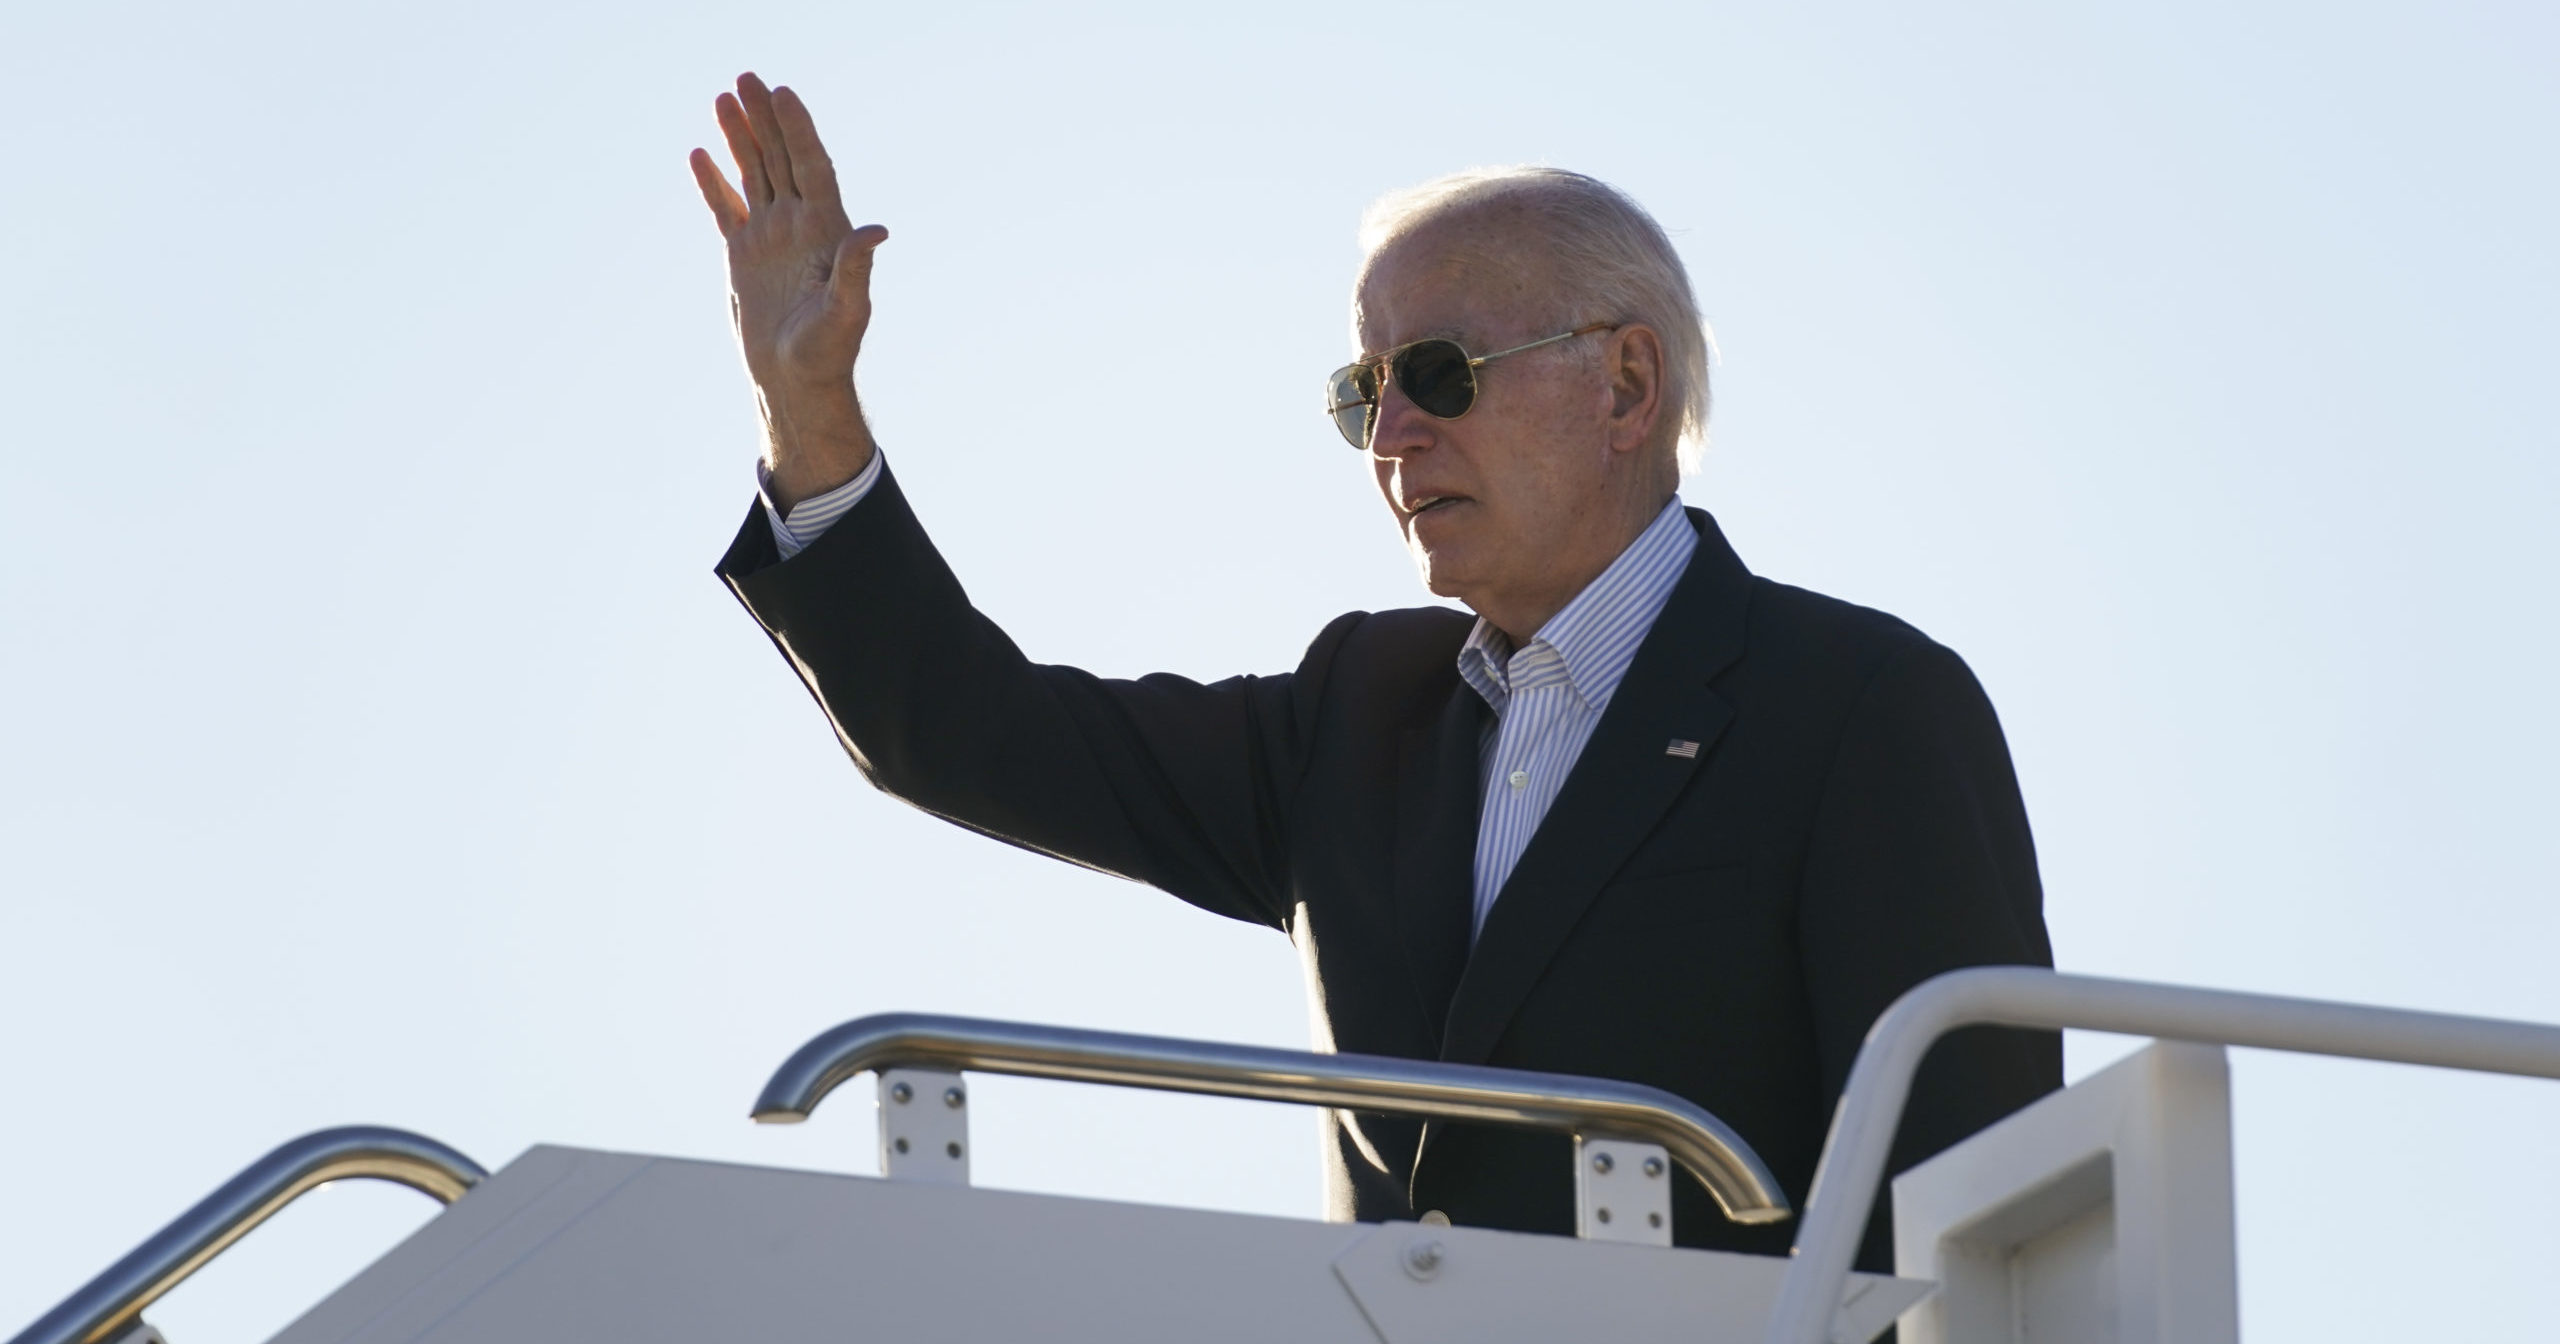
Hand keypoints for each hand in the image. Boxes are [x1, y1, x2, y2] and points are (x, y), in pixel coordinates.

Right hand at [689, 73, 888, 510]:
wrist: (796, 382)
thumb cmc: (828, 353)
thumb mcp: (847, 312)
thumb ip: (857, 269)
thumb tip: (877, 230)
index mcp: (826, 232)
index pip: (813, 167)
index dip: (799, 131)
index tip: (783, 94)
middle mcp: (799, 227)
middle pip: (781, 160)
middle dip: (765, 119)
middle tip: (746, 78)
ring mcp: (770, 238)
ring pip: (754, 175)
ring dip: (740, 137)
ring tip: (722, 97)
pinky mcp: (743, 255)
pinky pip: (726, 208)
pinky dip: (713, 182)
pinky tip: (700, 153)